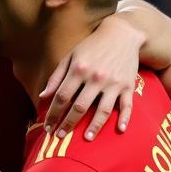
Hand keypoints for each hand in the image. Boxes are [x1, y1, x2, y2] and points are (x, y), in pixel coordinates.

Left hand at [41, 15, 144, 140]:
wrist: (123, 33)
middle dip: (67, 124)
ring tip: (86, 138)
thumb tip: (42, 96)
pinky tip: (119, 130)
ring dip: (94, 126)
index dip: (53, 114)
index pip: (62, 97)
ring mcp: (113, 83)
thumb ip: (56, 76)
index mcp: (79, 69)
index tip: (48, 126)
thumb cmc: (92, 46)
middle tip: (59, 136)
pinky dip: (124, 118)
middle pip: (79, 107)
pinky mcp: (128, 85)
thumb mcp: (71, 56)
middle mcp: (96, 77)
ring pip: (103, 110)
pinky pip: (127, 105)